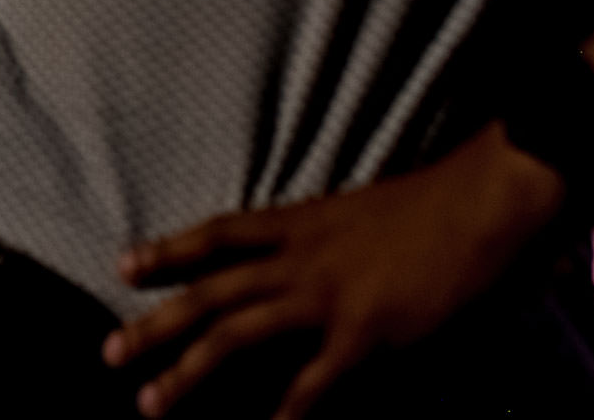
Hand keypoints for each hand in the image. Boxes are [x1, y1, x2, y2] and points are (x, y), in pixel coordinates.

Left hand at [102, 127, 566, 418]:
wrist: (486, 196)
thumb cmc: (438, 199)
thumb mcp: (366, 211)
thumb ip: (333, 236)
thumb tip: (311, 255)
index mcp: (301, 221)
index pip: (217, 234)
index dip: (168, 251)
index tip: (121, 265)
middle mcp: (300, 258)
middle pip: (209, 292)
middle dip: (155, 325)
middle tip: (106, 353)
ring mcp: (329, 296)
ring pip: (237, 336)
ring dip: (189, 373)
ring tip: (149, 405)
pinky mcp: (368, 333)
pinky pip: (313, 382)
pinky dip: (285, 411)